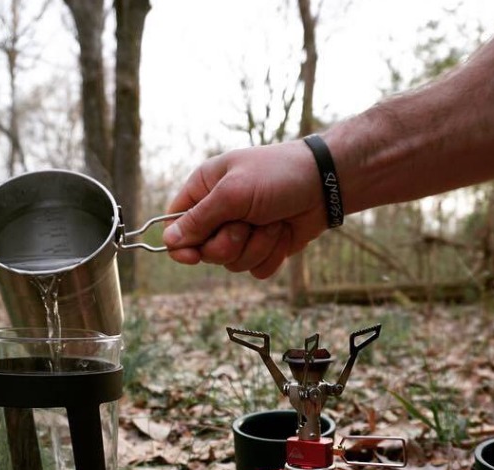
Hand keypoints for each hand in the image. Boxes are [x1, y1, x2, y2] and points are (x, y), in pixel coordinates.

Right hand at [162, 141, 327, 278]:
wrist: (325, 183)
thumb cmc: (278, 175)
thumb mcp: (234, 192)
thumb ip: (199, 219)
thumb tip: (168, 243)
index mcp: (204, 190)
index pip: (175, 225)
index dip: (181, 245)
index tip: (193, 256)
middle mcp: (220, 212)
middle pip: (205, 251)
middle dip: (230, 243)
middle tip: (247, 224)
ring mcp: (242, 232)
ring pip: (232, 264)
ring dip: (257, 246)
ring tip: (272, 222)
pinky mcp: (264, 247)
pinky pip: (256, 269)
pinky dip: (272, 254)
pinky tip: (284, 232)